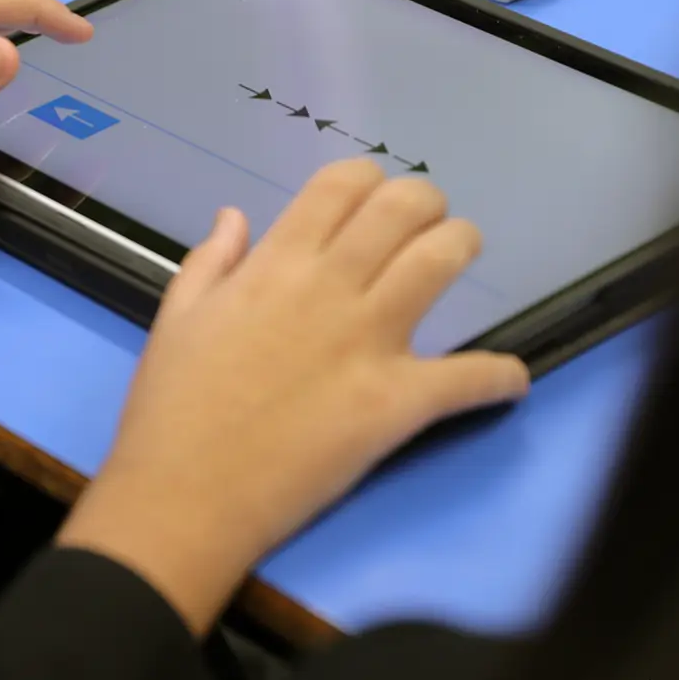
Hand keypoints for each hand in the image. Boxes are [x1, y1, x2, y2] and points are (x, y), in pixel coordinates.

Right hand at [56, 160, 530, 633]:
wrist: (183, 498)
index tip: (374, 198)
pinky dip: (499, 376)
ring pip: (441, 262)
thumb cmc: (170, 411)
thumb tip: (236, 215)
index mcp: (275, 265)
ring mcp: (368, 343)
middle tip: (428, 225)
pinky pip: (468, 376)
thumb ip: (210, 261)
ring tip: (460, 257)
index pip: (342, 185)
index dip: (370, 180)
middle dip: (427, 206)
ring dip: (461, 248)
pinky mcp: (396, 404)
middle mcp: (329, 288)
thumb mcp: (176, 320)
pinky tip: (508, 379)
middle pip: (404, 210)